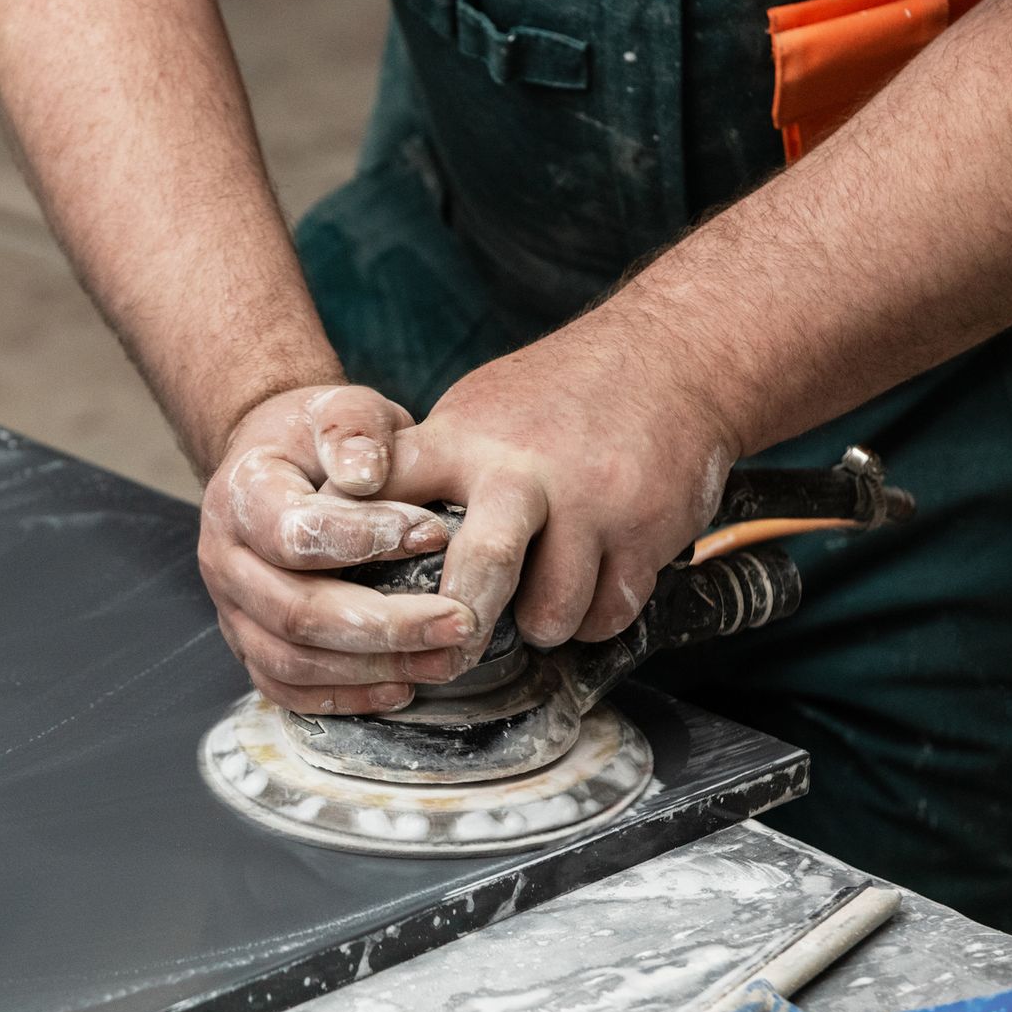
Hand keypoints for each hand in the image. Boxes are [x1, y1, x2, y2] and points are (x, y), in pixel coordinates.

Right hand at [198, 386, 478, 715]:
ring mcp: (232, 610)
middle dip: (385, 625)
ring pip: (291, 662)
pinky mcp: (250, 644)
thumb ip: (355, 429)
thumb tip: (364, 476)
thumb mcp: (342, 408)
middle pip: (296, 614)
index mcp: (241, 496)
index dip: (367, 541)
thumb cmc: (318, 437)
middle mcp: (224, 560)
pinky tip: (402, 687)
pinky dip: (345, 697)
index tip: (437, 535)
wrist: (280, 463)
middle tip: (459, 622)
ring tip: (444, 659)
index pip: (295, 534)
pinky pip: (287, 690)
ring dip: (373, 669)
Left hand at [379, 317, 739, 651]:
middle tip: (447, 654)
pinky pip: (605, 614)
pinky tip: (590, 584)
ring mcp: (591, 502)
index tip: (336, 575)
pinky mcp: (645, 532)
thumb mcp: (479, 410)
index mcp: (463, 439)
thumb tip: (364, 532)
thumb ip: (432, 470)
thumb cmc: (559, 394)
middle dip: (459, 624)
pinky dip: (592, 617)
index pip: (386, 486)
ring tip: (539, 602)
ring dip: (540, 626)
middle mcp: (523, 470)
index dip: (352, 533)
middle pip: (482, 565)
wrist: (674, 357)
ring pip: (550, 613)